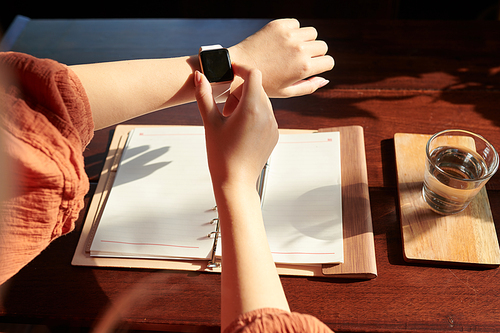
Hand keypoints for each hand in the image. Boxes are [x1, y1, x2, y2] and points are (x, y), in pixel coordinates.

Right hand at [194, 64, 277, 189]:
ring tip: (232, 122)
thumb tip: (198, 76)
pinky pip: (266, 115)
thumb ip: (204, 96)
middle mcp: (267, 115)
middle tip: (226, 110)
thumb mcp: (210, 123)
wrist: (235, 181)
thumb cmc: (221, 154)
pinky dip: (255, 115)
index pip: (254, 74)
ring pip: (262, 101)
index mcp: (251, 109)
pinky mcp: (274, 134)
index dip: (241, 69)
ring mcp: (273, 125)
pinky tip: (241, 131)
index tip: (231, 71)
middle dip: (240, 91)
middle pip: (256, 87)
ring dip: (247, 103)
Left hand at [229, 18, 333, 97]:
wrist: (238, 67)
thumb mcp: (286, 92)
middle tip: (300, 59)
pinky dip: (293, 31)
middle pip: (323, 46)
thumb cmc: (262, 83)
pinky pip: (296, 24)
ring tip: (292, 49)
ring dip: (306, 40)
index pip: (329, 62)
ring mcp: (289, 36)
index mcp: (303, 68)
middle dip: (316, 53)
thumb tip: (325, 79)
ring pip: (312, 33)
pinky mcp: (279, 25)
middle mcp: (299, 50)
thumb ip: (309, 87)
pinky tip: (282, 41)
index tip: (312, 67)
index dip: (322, 66)